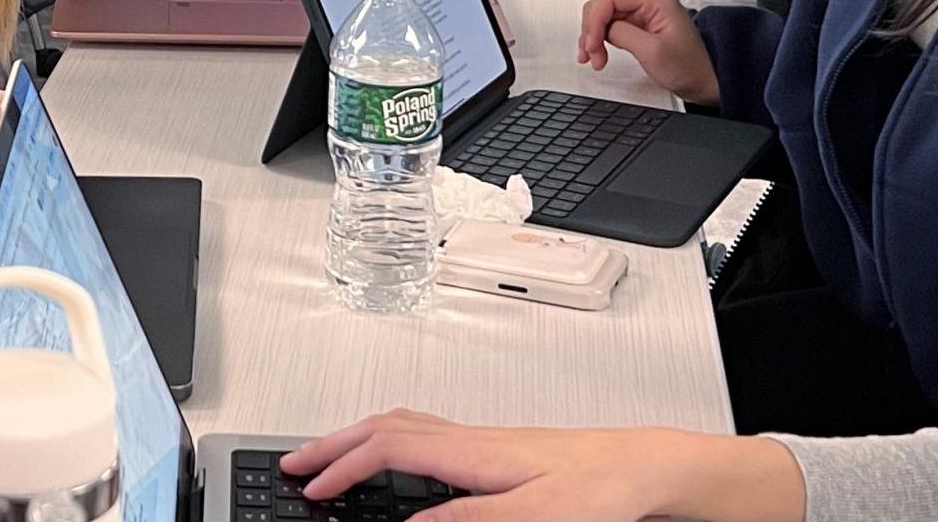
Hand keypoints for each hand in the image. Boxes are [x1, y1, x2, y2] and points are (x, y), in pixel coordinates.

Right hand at [283, 414, 696, 521]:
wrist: (644, 467)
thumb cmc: (602, 489)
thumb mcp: (534, 517)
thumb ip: (468, 521)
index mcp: (473, 451)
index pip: (388, 449)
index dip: (342, 468)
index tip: (310, 490)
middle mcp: (472, 437)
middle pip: (383, 426)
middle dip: (332, 443)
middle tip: (293, 463)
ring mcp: (481, 439)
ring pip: (401, 424)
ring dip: (356, 437)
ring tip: (327, 457)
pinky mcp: (493, 449)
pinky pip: (422, 433)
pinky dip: (387, 440)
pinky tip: (390, 458)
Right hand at [577, 0, 717, 103]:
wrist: (703, 81)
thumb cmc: (689, 66)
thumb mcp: (653, 51)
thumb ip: (623, 34)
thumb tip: (603, 29)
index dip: (594, 21)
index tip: (591, 43)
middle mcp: (647, 0)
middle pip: (603, 6)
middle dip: (592, 30)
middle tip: (591, 53)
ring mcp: (641, 12)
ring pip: (602, 17)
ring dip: (593, 37)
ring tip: (594, 58)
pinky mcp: (637, 25)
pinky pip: (609, 27)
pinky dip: (599, 40)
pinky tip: (598, 54)